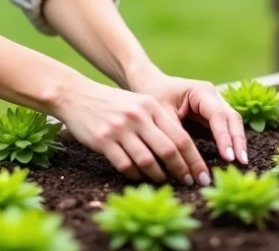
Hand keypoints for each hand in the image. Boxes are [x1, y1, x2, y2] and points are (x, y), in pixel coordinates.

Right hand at [50, 77, 212, 186]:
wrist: (76, 95)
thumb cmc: (112, 103)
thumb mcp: (138, 104)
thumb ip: (157, 122)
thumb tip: (182, 153)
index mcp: (150, 106)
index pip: (180, 136)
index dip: (194, 159)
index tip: (202, 174)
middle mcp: (138, 116)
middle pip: (168, 149)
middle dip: (182, 170)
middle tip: (190, 183)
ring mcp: (120, 129)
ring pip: (148, 160)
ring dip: (159, 175)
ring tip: (163, 181)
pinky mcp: (103, 140)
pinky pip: (125, 165)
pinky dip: (136, 175)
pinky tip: (139, 176)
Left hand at [127, 70, 248, 166]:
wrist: (151, 82)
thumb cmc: (155, 95)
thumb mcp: (163, 114)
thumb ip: (176, 134)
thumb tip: (187, 160)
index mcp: (201, 91)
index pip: (217, 115)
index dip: (224, 137)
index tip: (228, 157)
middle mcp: (214, 95)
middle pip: (232, 117)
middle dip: (237, 140)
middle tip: (241, 162)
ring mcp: (217, 103)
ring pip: (233, 122)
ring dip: (237, 141)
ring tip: (241, 162)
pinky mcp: (215, 113)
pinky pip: (226, 127)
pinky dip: (230, 141)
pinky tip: (233, 157)